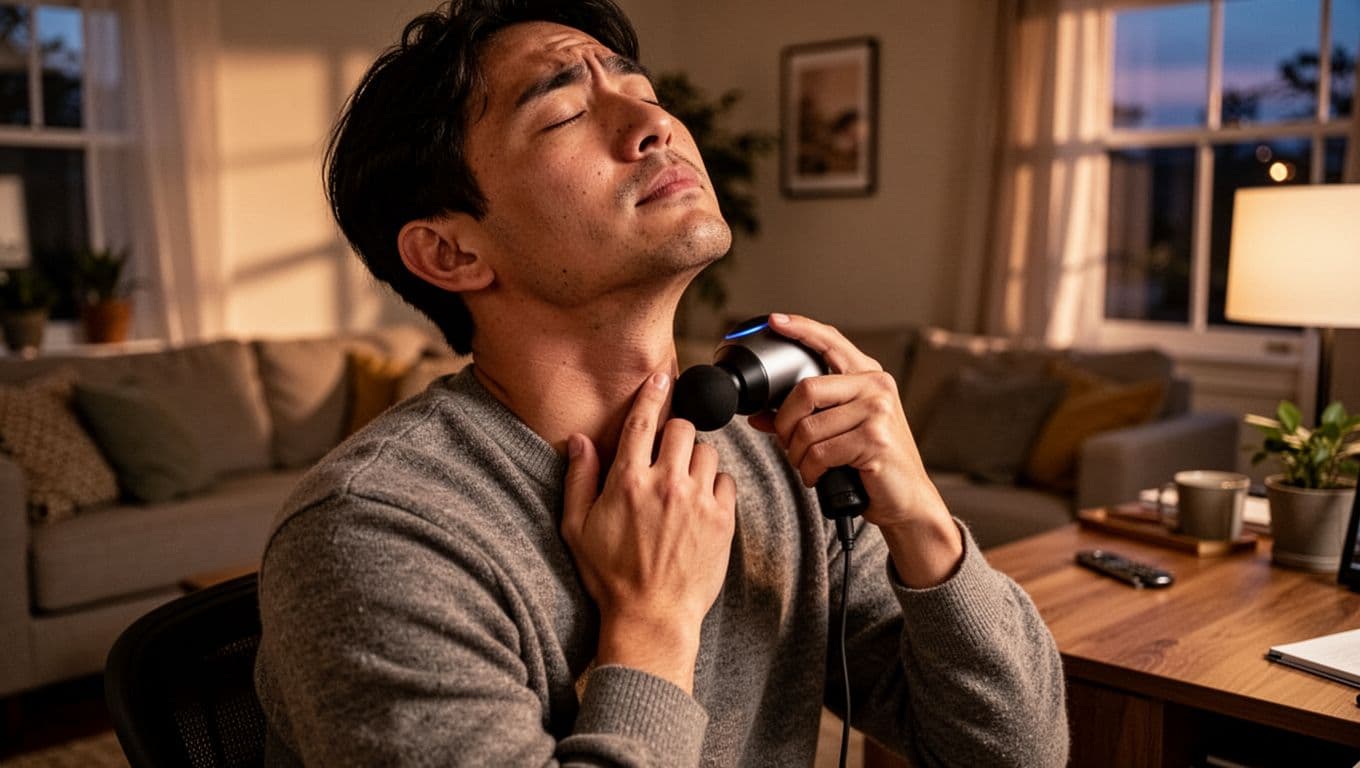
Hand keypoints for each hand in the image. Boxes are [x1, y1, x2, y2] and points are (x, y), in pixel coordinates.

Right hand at [561, 372, 736, 691]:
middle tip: (667, 452)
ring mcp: (698, 501)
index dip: (653, 392)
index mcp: (627, 481)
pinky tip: (700, 501)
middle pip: (682, 428)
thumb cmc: (610, 576)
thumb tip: (580, 440)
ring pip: (707, 451)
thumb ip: (578, 478)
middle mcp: (665, 484)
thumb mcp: (577, 527)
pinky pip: (727, 480)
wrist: (652, 617)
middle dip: (675, 432)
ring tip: (682, 482)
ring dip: (695, 458)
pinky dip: (715, 484)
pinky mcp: (722, 519)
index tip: (661, 376)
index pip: (644, 420)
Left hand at [751, 314, 961, 585]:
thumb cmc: (871, 465)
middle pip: (806, 389)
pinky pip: (820, 452)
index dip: (801, 329)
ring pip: (809, 427)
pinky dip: (810, 470)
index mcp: (868, 376)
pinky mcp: (875, 440)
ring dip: (797, 454)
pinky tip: (819, 476)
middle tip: (787, 442)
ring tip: (809, 465)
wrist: (907, 501)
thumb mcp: (840, 432)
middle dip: (785, 422)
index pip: (831, 341)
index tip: (775, 321)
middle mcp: (876, 387)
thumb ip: (803, 417)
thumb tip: (759, 415)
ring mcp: (878, 411)